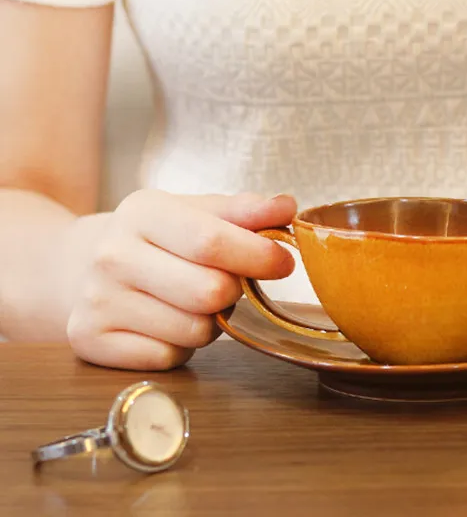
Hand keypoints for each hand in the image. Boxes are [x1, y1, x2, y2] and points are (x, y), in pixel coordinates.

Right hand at [67, 191, 295, 370]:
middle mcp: (112, 255)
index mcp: (142, 213)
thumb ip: (244, 211)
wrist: (81, 265)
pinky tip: (166, 322)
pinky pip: (168, 358)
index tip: (284, 262)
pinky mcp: (91, 341)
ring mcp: (97, 301)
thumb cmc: (156, 238)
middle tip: (229, 282)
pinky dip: (180, 346)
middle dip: (235, 291)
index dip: (257, 255)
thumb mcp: (196, 211)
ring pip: (194, 330)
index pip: (211, 241)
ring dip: (211, 321)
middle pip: (209, 292)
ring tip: (194, 300)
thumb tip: (286, 207)